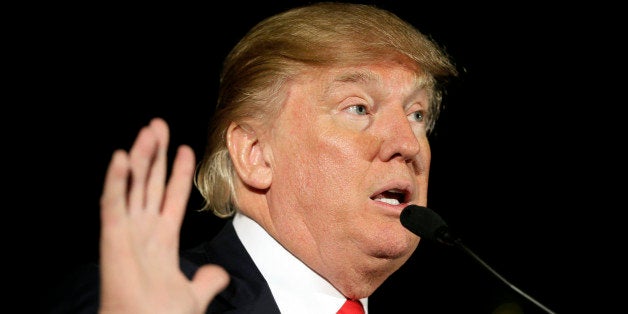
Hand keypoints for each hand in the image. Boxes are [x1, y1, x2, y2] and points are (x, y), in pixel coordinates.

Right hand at [98, 117, 228, 313]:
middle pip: (150, 183)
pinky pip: (114, 204)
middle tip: (158, 125)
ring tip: (149, 130)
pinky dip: (116, 181)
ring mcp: (128, 232)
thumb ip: (207, 280)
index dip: (178, 173)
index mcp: (162, 240)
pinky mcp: (113, 238)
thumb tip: (219, 274)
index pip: (171, 197)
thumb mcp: (193, 294)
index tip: (186, 149)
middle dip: (155, 154)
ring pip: (134, 185)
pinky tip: (122, 157)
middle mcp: (144, 231)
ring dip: (140, 157)